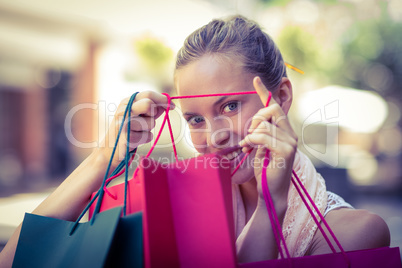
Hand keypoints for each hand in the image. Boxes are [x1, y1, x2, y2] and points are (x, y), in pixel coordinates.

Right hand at [98, 91, 173, 168]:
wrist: (110, 150)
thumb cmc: (127, 131)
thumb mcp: (139, 117)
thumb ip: (151, 110)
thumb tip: (167, 104)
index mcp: (127, 102)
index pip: (148, 94)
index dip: (163, 99)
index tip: (172, 106)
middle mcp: (124, 110)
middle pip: (148, 104)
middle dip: (154, 114)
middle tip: (151, 120)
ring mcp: (124, 123)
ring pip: (151, 123)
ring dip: (148, 130)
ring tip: (137, 133)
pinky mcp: (126, 136)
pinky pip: (148, 136)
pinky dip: (145, 139)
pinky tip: (134, 141)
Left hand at [239, 77, 296, 207]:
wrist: (270, 191)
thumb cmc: (264, 168)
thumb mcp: (260, 147)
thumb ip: (259, 133)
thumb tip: (253, 124)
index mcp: (285, 131)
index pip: (275, 106)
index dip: (265, 92)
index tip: (255, 79)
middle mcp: (290, 133)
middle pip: (271, 109)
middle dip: (255, 118)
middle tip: (248, 135)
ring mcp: (290, 141)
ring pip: (263, 124)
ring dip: (250, 135)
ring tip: (246, 147)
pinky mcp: (286, 150)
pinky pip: (262, 136)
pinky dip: (251, 141)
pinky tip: (247, 150)